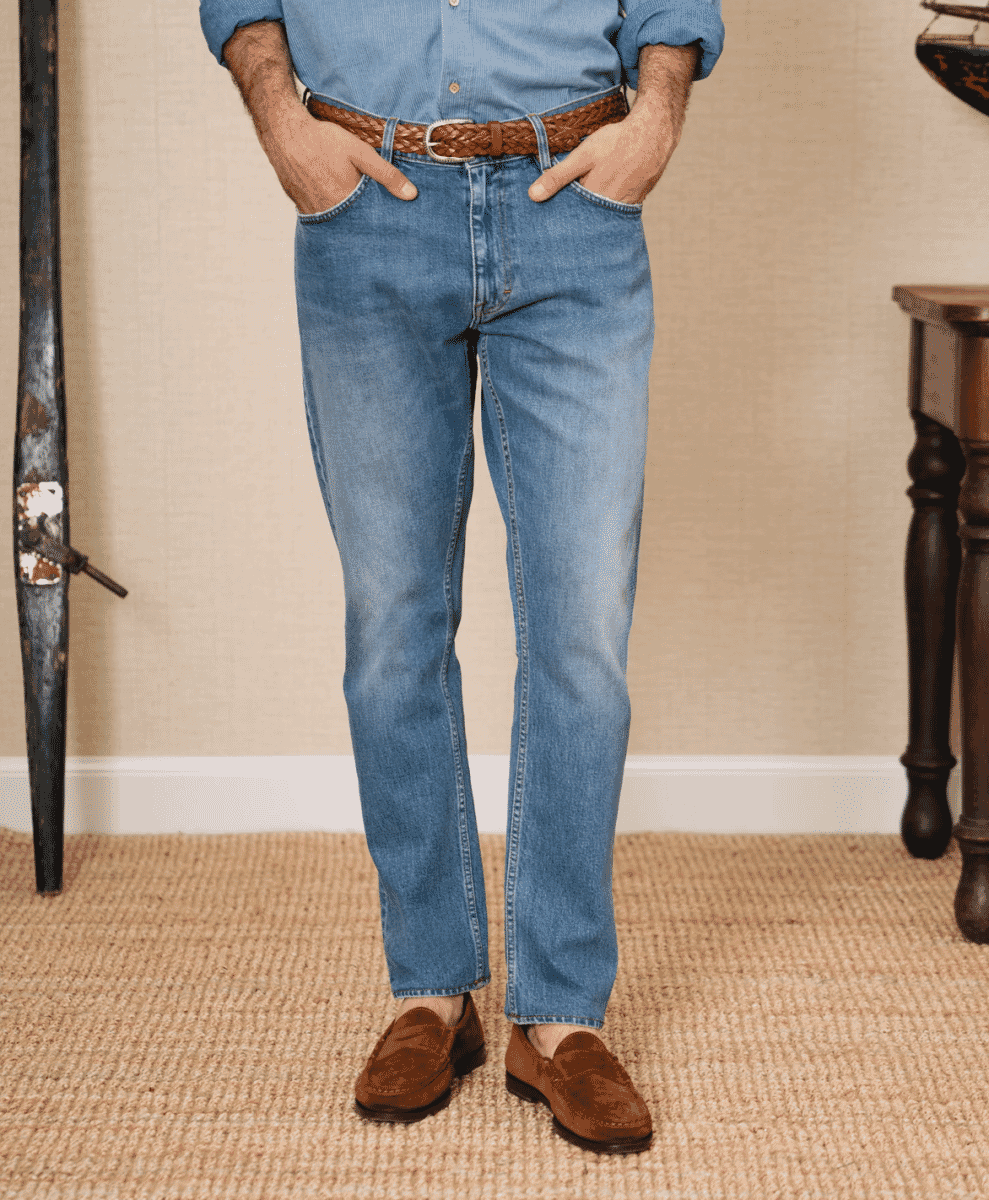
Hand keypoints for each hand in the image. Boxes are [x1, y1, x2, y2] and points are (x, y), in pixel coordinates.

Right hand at [262, 105, 417, 213]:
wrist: (283, 132)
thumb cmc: (323, 140)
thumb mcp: (360, 153)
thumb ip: (386, 175)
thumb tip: (411, 195)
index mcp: (345, 203)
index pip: (369, 223)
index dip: (379, 223)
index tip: (390, 228)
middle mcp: (328, 212)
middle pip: (352, 225)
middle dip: (362, 224)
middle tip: (372, 223)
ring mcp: (311, 211)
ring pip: (335, 222)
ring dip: (345, 220)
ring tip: (354, 213)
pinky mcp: (300, 206)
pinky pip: (320, 215)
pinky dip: (329, 213)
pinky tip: (333, 202)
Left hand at [528, 42, 698, 206]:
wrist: (655, 133)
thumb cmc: (617, 142)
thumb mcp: (583, 156)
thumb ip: (558, 177)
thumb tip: (533, 196)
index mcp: (594, 202)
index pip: (570, 216)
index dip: (560, 214)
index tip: (548, 214)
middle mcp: (610, 209)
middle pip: (586, 218)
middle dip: (575, 216)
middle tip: (565, 211)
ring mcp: (625, 207)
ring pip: (602, 214)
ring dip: (592, 211)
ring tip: (586, 201)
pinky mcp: (636, 201)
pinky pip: (616, 209)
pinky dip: (608, 205)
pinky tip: (605, 194)